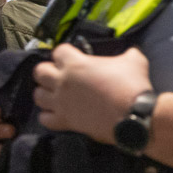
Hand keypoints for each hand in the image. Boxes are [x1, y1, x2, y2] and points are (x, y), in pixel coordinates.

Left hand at [32, 44, 152, 144]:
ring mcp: (61, 102)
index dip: (65, 53)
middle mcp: (63, 82)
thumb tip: (130, 54)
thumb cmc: (132, 86)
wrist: (134, 114)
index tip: (74, 56)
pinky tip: (59, 112)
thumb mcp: (134, 61)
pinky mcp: (65, 121)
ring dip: (45, 93)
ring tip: (56, 94)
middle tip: (60, 74)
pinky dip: (49, 115)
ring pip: (37, 95)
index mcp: (76, 63)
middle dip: (48, 71)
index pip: (58, 51)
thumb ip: (126, 54)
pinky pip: (45, 118)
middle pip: (39, 72)